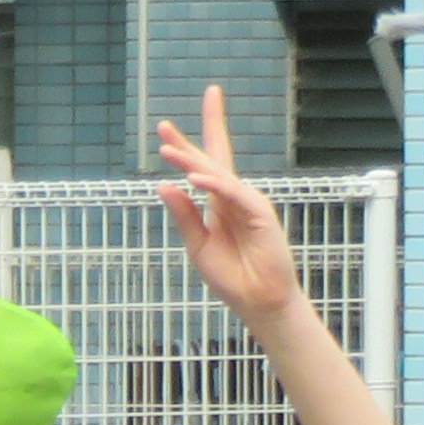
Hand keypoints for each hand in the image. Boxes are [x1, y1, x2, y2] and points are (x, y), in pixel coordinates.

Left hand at [152, 85, 307, 329]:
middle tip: (162, 124)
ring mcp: (248, 204)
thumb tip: (164, 185)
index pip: (202, 167)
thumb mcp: (197, 243)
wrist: (257, 300)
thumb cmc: (232, 274)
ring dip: (192, 162)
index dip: (186, 146)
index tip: (164, 126)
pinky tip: (196, 178)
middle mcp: (233, 198)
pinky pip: (235, 195)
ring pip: (218, 175)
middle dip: (188, 142)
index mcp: (217, 203)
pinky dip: (216, 185)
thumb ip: (184, 215)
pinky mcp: (261, 215)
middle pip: (211, 161)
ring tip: (166, 150)